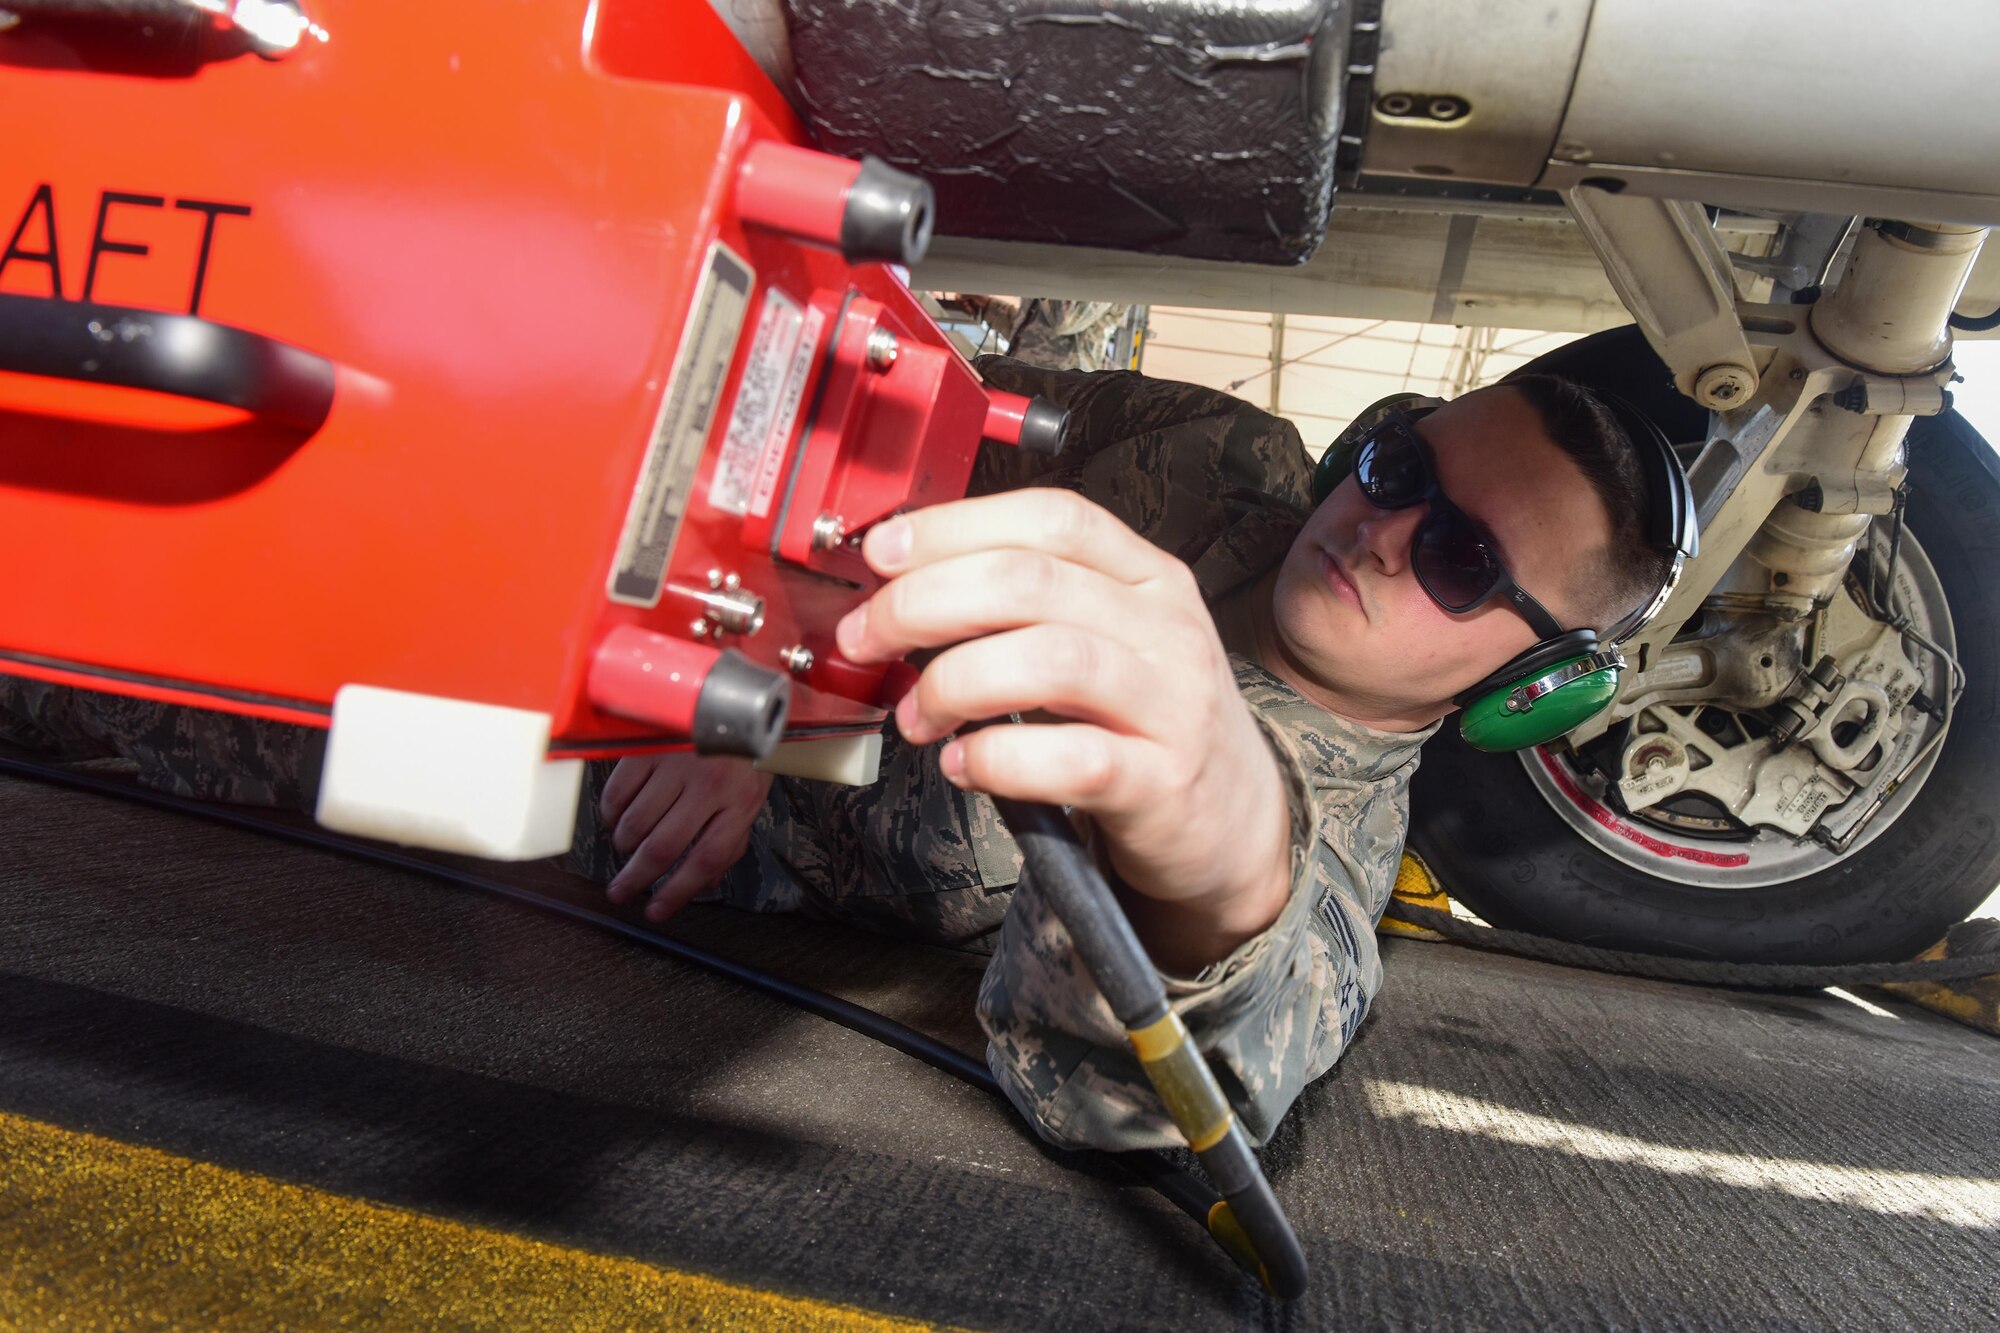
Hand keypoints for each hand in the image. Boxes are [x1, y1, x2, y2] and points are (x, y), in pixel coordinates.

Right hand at [598, 751, 773, 921]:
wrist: (733, 688)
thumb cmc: (743, 747)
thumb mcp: (752, 792)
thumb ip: (731, 838)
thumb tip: (705, 880)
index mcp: (740, 801)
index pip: (706, 858)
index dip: (678, 892)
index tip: (657, 910)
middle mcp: (708, 786)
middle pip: (663, 848)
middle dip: (636, 879)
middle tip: (621, 892)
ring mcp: (676, 766)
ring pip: (636, 824)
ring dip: (624, 846)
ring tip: (625, 850)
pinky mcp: (649, 748)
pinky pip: (618, 793)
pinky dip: (611, 813)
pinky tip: (617, 817)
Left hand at [835, 489, 1293, 968]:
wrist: (1233, 818)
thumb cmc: (1147, 719)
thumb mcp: (1111, 636)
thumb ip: (1028, 603)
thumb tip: (905, 584)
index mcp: (1148, 575)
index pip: (1051, 518)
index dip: (954, 527)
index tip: (883, 553)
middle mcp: (1165, 629)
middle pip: (1030, 583)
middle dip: (924, 603)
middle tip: (869, 638)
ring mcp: (1171, 704)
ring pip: (1049, 661)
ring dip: (952, 683)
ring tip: (915, 715)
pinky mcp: (1161, 783)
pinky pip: (1070, 759)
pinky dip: (997, 758)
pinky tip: (962, 763)